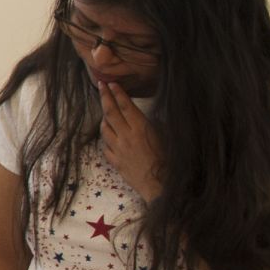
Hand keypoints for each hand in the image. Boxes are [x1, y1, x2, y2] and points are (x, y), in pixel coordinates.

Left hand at [97, 82, 162, 198]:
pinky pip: (105, 145)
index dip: (118, 93)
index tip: (111, 83)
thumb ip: (155, 126)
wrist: (160, 186)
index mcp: (141, 129)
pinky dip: (106, 137)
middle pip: (110, 112)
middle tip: (100, 85)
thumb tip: (149, 118)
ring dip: (104, 117)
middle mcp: (126, 137)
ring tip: (106, 110)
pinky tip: (109, 134)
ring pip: (104, 128)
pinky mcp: (115, 161)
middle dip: (104, 97)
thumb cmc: (169, 162)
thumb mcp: (166, 138)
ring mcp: (118, 149)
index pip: (126, 106)